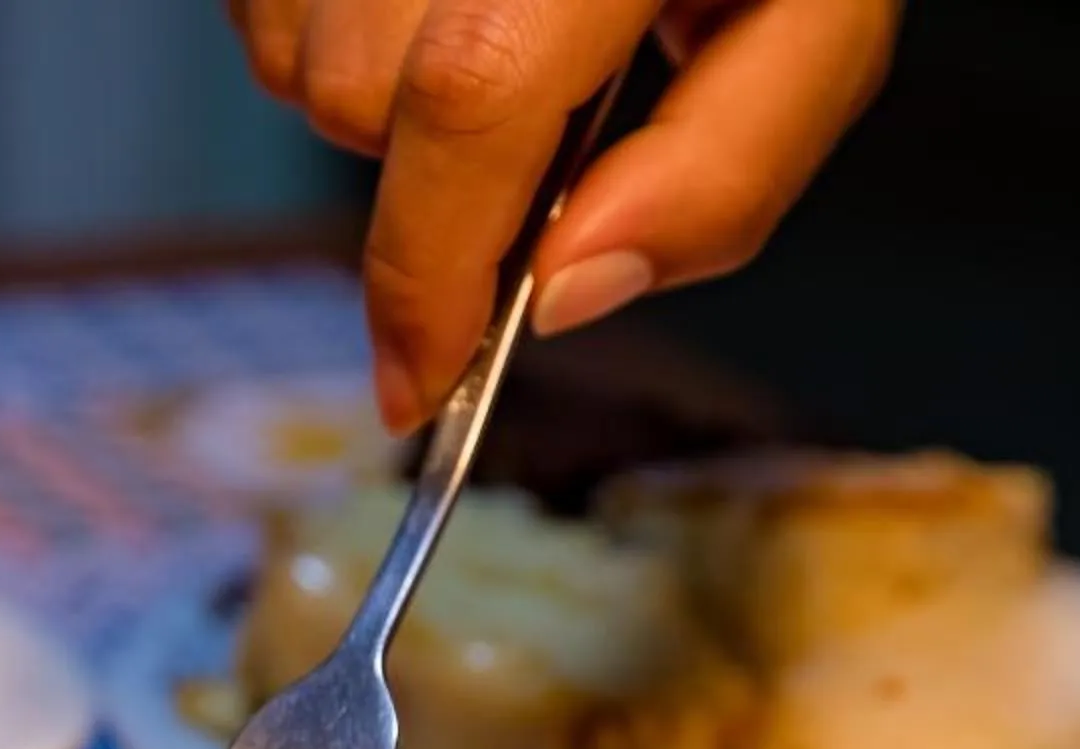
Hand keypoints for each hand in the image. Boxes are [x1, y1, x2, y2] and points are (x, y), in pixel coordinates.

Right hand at [228, 0, 899, 430]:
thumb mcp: (813, 21)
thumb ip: (727, 168)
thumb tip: (569, 293)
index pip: (470, 95)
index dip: (428, 267)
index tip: (423, 381)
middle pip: (362, 99)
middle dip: (432, 172)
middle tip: (542, 121)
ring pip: (299, 66)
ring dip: (380, 104)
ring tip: (491, 29)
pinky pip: (266, 17)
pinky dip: (338, 38)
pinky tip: (430, 4)